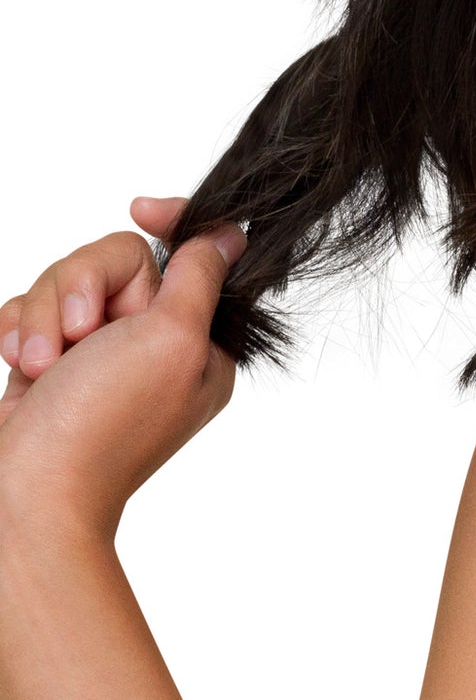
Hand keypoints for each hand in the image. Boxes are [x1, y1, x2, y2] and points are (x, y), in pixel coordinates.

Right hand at [0, 197, 245, 536]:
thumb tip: (230, 236)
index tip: (141, 206)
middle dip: (82, 287)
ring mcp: (97, 352)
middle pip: (117, 258)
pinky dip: (20, 333)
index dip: (171, 221)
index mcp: (199, 339)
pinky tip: (20, 368)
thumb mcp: (172, 340)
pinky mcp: (49, 361)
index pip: (193, 253)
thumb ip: (199, 280)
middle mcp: (151, 341)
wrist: (27, 493)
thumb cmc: (103, 425)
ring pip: (66, 282)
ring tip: (42, 366)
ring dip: (44, 317)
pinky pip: (30, 312)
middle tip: (79, 335)